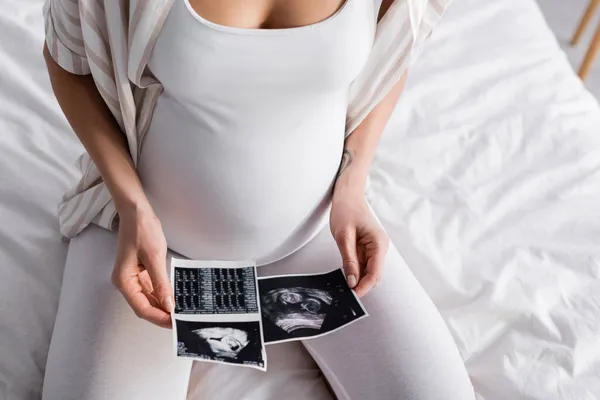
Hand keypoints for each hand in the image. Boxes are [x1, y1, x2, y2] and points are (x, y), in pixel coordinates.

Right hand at [111, 205, 173, 328]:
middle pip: (145, 306)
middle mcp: (126, 282)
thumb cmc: (142, 230)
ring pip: (149, 299)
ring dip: (163, 305)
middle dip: (162, 314)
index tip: (174, 323)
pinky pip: (151, 288)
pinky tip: (174, 297)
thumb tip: (168, 305)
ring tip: (180, 311)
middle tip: (181, 320)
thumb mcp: (154, 257)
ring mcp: (133, 277)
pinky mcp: (141, 271)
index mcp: (124, 281)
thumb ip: (161, 283)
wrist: (137, 211)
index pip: (142, 308)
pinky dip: (162, 294)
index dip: (159, 317)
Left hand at [330, 195, 388, 296]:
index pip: (375, 272)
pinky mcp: (368, 248)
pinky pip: (364, 264)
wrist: (347, 196)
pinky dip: (356, 270)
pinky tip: (346, 273)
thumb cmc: (346, 210)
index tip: (353, 295)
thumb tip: (352, 281)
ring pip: (369, 271)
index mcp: (378, 243)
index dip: (365, 286)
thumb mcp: (343, 237)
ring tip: (343, 284)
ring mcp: (375, 248)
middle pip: (374, 274)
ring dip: (358, 278)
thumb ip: (349, 260)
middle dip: (361, 284)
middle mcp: (380, 247)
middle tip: (345, 292)